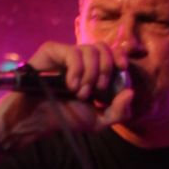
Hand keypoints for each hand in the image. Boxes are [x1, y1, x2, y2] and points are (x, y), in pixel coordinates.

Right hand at [0, 42, 134, 146]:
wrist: (37, 120)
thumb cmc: (65, 118)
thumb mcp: (98, 121)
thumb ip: (119, 112)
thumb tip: (131, 92)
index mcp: (93, 71)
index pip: (111, 53)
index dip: (119, 56)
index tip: (122, 68)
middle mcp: (81, 59)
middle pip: (102, 47)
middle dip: (105, 69)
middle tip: (97, 90)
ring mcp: (66, 54)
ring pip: (89, 50)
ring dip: (89, 75)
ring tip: (79, 92)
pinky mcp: (52, 51)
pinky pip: (72, 51)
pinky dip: (76, 70)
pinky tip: (70, 85)